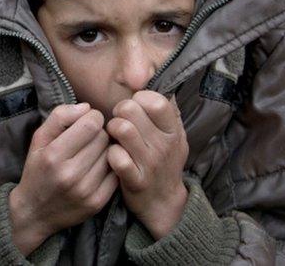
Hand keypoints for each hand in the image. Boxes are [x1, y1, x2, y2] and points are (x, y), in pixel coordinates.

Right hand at [9, 103, 117, 255]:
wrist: (35, 213)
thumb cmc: (38, 170)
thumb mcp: (39, 139)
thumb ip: (60, 116)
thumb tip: (87, 107)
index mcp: (54, 155)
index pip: (91, 124)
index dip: (93, 117)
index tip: (87, 122)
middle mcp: (70, 174)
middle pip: (103, 138)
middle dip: (99, 133)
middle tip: (89, 139)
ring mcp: (85, 191)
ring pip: (112, 155)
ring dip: (105, 150)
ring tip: (92, 154)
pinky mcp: (97, 203)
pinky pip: (116, 174)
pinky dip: (110, 168)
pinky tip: (98, 168)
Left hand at [106, 90, 188, 239]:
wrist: (163, 202)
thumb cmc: (164, 162)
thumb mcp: (175, 135)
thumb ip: (167, 111)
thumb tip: (158, 81)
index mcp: (174, 131)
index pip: (156, 100)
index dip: (139, 98)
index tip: (135, 107)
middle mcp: (164, 145)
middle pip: (132, 109)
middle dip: (119, 111)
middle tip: (119, 120)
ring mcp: (150, 163)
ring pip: (122, 129)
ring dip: (112, 129)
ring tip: (114, 135)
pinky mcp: (135, 180)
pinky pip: (116, 156)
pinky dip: (110, 153)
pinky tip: (112, 155)